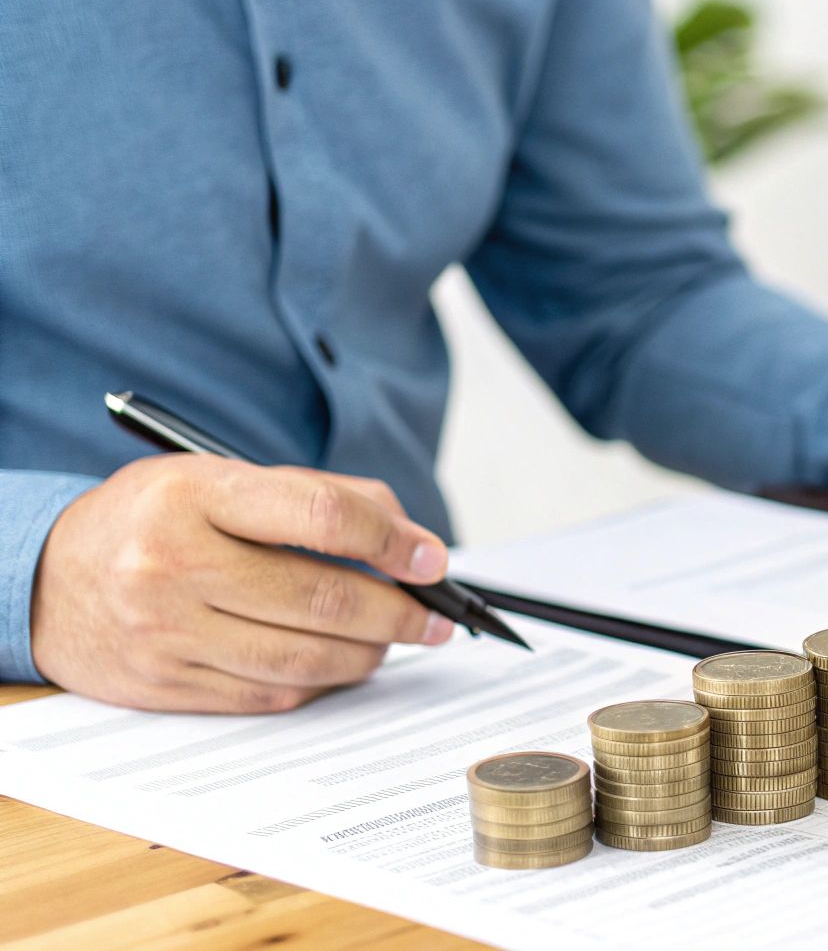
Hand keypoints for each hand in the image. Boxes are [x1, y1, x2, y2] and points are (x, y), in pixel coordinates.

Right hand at [30, 455, 453, 712]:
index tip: (433, 559)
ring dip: (369, 654)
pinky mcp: (166, 685)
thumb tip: (407, 536)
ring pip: (304, 658)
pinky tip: (340, 664)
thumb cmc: (154, 519)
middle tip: (436, 617)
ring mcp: (166, 632)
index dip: (392, 541)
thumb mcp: (220, 477)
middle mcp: (174, 564)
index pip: (322, 516)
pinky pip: (270, 695)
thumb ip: (317, 495)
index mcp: (194, 495)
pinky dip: (320, 683)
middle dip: (399, 613)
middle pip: (323, 599)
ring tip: (394, 640)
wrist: (46, 579)